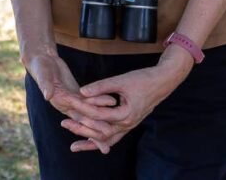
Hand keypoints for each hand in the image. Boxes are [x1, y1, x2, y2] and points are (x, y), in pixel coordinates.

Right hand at [25, 52, 119, 152]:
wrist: (42, 59)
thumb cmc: (40, 66)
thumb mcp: (42, 74)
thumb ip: (45, 85)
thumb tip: (47, 96)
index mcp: (59, 101)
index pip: (77, 114)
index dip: (90, 122)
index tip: (101, 131)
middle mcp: (66, 104)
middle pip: (85, 117)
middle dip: (97, 126)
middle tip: (110, 133)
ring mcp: (72, 99)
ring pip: (89, 109)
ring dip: (101, 115)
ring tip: (117, 119)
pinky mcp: (76, 92)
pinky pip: (89, 98)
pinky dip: (100, 101)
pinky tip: (112, 101)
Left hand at [63, 48, 193, 152]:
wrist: (161, 82)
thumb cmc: (142, 79)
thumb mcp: (120, 80)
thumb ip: (101, 86)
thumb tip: (82, 91)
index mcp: (126, 114)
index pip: (100, 116)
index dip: (83, 110)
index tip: (69, 106)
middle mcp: (127, 124)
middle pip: (101, 133)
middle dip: (82, 130)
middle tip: (64, 124)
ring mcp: (129, 126)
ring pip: (107, 139)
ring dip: (91, 141)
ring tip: (74, 146)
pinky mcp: (128, 123)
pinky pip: (113, 136)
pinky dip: (101, 139)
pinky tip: (91, 141)